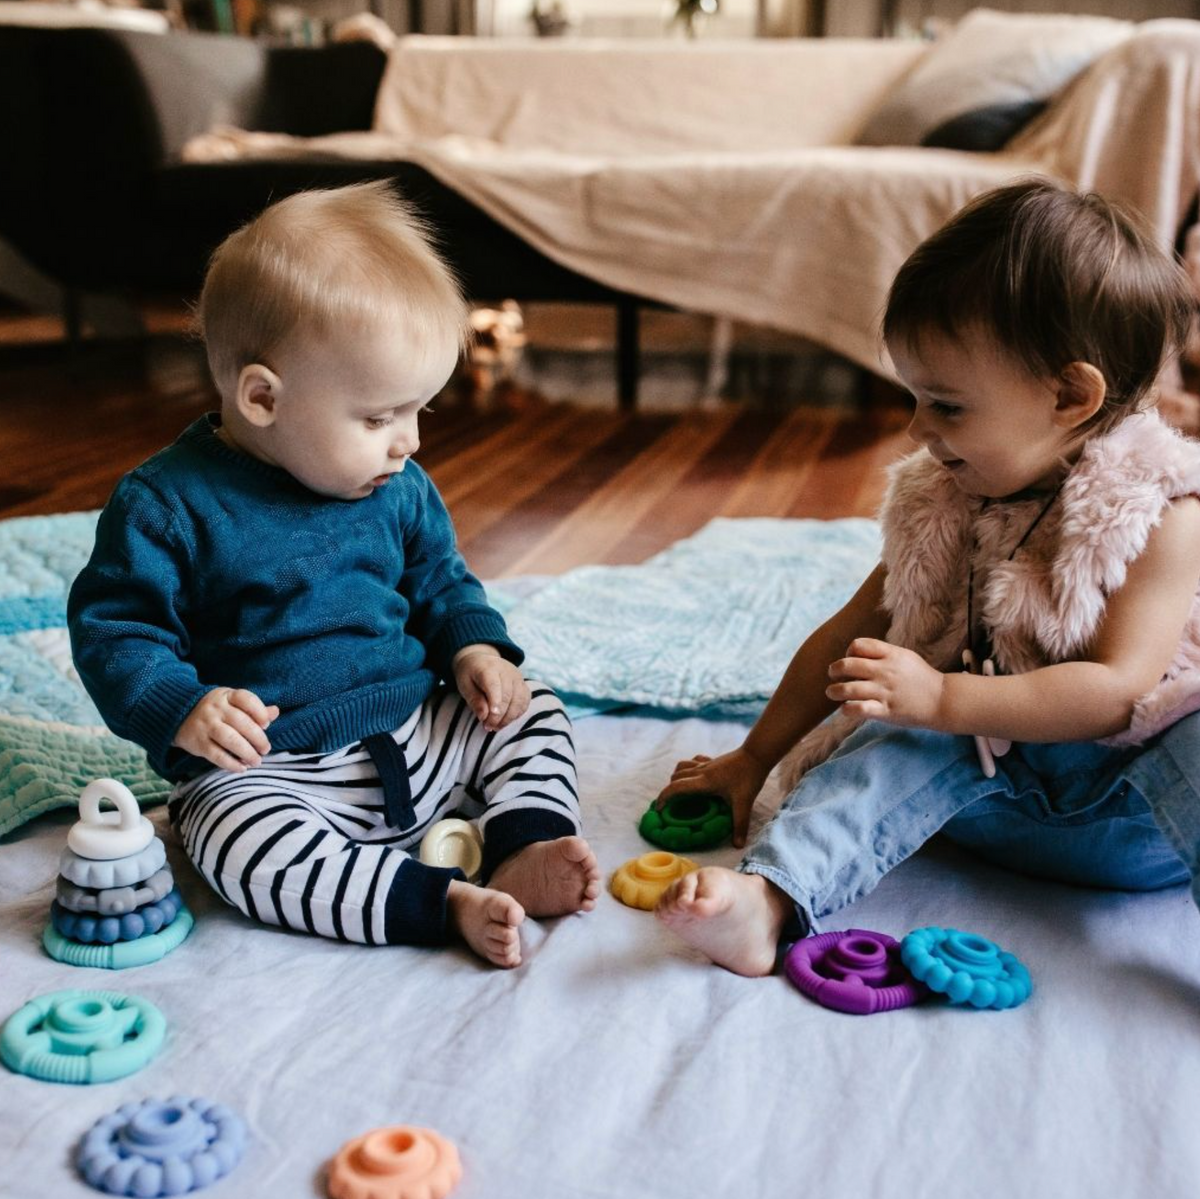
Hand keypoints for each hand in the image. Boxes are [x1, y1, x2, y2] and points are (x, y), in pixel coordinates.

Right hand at [173, 687, 279, 772]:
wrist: (177, 714)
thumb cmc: (215, 710)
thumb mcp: (232, 702)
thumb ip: (254, 708)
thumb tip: (275, 712)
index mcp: (226, 696)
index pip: (246, 699)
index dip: (259, 712)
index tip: (267, 724)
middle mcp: (215, 709)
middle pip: (241, 723)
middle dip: (258, 738)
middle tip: (266, 749)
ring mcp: (205, 725)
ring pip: (230, 740)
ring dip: (247, 753)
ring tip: (257, 761)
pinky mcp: (198, 743)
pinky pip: (216, 755)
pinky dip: (231, 763)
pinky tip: (242, 768)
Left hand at [453, 646, 529, 730]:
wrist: (481, 659)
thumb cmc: (470, 675)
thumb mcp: (464, 685)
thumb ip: (474, 700)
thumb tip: (484, 716)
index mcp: (488, 668)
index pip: (494, 686)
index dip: (494, 703)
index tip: (490, 718)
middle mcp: (507, 670)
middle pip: (507, 696)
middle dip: (498, 716)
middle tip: (488, 727)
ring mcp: (518, 677)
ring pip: (519, 700)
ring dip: (509, 717)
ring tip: (496, 726)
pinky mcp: (523, 684)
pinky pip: (525, 701)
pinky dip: (517, 713)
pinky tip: (506, 720)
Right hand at [655, 746, 770, 848]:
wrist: (757, 754)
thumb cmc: (749, 777)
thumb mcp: (744, 803)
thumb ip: (740, 825)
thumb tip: (738, 845)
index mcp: (704, 782)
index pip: (676, 787)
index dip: (664, 797)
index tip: (659, 809)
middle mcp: (701, 771)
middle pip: (675, 777)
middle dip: (669, 791)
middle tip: (671, 805)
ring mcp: (706, 763)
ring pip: (681, 766)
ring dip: (676, 777)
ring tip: (680, 790)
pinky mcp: (712, 760)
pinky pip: (693, 761)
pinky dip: (688, 768)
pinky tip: (695, 776)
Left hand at [826, 638, 944, 728]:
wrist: (943, 700)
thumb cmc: (920, 678)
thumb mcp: (904, 656)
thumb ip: (882, 653)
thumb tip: (856, 652)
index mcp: (891, 654)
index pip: (858, 645)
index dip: (848, 651)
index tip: (850, 660)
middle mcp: (885, 671)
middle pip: (848, 665)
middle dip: (834, 670)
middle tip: (832, 675)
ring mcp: (885, 691)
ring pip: (848, 689)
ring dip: (834, 691)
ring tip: (832, 693)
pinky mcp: (886, 710)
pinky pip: (859, 709)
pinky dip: (847, 709)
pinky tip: (846, 709)